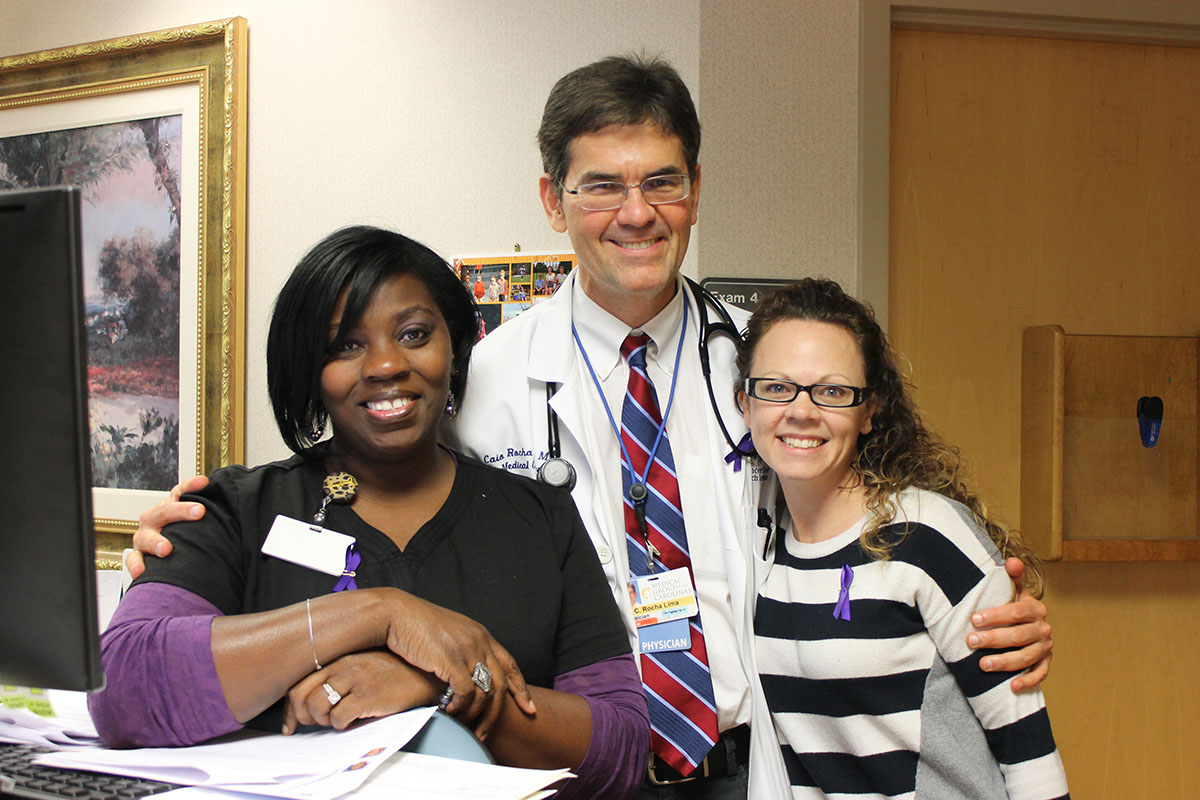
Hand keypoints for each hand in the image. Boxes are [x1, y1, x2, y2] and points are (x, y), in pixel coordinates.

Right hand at [124, 475, 208, 578]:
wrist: (165, 549)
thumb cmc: (186, 531)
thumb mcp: (196, 521)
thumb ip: (211, 513)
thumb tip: (238, 510)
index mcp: (169, 505)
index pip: (179, 491)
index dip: (191, 486)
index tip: (204, 482)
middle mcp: (154, 518)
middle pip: (165, 511)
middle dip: (181, 510)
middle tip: (199, 511)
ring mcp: (145, 536)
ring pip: (146, 537)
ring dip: (156, 542)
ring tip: (167, 549)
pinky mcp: (138, 555)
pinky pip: (134, 560)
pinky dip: (135, 565)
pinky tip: (140, 571)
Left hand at [281, 650, 439, 733]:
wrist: (425, 674)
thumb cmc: (393, 673)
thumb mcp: (361, 666)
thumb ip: (337, 677)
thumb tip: (310, 704)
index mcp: (339, 658)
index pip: (299, 682)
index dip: (291, 707)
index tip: (292, 723)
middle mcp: (343, 666)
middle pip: (301, 695)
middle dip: (302, 717)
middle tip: (315, 724)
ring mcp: (355, 679)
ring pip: (317, 707)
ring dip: (323, 721)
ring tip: (338, 721)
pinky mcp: (368, 695)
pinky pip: (339, 718)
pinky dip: (342, 726)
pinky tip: (354, 721)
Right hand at [379, 589, 534, 738]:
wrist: (394, 613)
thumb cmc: (413, 625)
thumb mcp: (447, 634)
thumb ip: (462, 652)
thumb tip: (465, 675)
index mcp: (480, 634)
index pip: (510, 664)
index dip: (521, 688)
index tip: (528, 708)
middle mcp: (479, 641)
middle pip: (501, 684)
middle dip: (497, 713)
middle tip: (487, 732)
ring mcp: (467, 650)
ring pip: (485, 692)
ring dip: (476, 716)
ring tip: (466, 729)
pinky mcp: (451, 660)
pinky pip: (465, 693)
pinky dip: (460, 708)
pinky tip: (450, 715)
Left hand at [967, 557, 1052, 692]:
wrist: (1026, 625)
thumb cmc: (1012, 607)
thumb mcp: (1012, 590)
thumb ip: (1012, 577)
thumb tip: (1012, 561)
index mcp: (1035, 609)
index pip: (1016, 612)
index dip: (996, 615)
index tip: (974, 618)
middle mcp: (1043, 628)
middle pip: (1018, 636)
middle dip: (992, 639)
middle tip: (970, 641)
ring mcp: (1045, 648)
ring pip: (1026, 657)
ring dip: (1004, 662)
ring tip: (983, 664)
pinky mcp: (1045, 663)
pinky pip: (1040, 675)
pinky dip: (1028, 681)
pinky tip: (1012, 686)